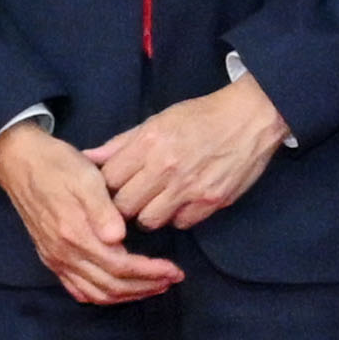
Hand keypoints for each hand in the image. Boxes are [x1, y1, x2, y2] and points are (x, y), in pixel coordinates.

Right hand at [0, 118, 180, 310]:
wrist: (19, 162)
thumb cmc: (57, 165)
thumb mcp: (85, 178)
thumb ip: (102, 210)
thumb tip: (119, 239)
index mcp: (75, 235)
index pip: (120, 267)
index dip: (150, 272)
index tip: (174, 269)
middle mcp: (63, 254)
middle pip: (111, 286)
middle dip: (146, 286)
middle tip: (172, 279)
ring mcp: (55, 259)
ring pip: (96, 293)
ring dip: (127, 295)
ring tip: (154, 286)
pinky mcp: (50, 258)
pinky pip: (77, 289)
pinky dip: (102, 295)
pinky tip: (118, 290)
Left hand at [88, 65, 290, 237]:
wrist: (251, 118)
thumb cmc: (201, 116)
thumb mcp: (157, 120)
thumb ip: (122, 143)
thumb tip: (88, 157)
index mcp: (149, 143)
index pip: (109, 180)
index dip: (107, 186)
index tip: (114, 185)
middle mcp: (166, 168)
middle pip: (124, 206)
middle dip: (123, 205)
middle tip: (132, 197)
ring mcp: (190, 188)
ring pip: (149, 221)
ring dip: (148, 214)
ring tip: (155, 201)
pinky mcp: (211, 202)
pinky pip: (181, 223)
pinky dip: (177, 216)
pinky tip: (180, 203)